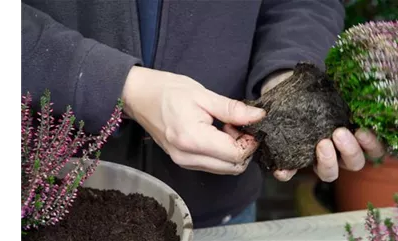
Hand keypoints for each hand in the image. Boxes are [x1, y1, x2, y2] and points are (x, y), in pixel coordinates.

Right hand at [122, 66, 265, 174]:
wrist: (139, 96)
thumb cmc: (168, 91)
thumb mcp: (204, 94)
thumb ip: (232, 109)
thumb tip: (259, 117)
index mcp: (193, 139)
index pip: (236, 155)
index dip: (250, 141)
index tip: (248, 123)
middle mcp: (188, 157)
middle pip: (233, 167)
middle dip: (243, 148)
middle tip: (236, 124)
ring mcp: (184, 162)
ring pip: (224, 169)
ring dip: (232, 151)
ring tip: (224, 127)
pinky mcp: (183, 162)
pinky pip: (213, 165)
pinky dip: (221, 153)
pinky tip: (216, 133)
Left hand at [261, 70, 385, 181]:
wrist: (289, 88)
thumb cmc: (320, 89)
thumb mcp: (334, 85)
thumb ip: (345, 84)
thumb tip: (356, 71)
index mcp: (356, 135)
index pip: (374, 149)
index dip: (372, 145)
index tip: (363, 131)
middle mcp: (341, 152)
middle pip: (354, 163)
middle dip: (350, 150)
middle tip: (338, 133)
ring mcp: (319, 159)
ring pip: (329, 173)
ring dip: (328, 162)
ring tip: (321, 144)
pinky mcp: (294, 159)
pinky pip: (292, 173)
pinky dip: (287, 172)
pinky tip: (282, 168)